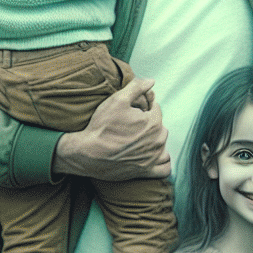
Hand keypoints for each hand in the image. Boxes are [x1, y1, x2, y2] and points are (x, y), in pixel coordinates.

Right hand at [53, 78, 169, 180]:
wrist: (87, 154)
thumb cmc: (102, 127)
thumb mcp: (117, 100)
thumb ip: (136, 87)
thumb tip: (151, 81)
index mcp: (154, 122)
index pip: (156, 109)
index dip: (144, 108)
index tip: (131, 111)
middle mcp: (157, 140)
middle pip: (160, 127)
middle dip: (149, 124)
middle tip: (132, 125)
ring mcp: (153, 158)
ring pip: (163, 146)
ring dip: (155, 142)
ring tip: (139, 140)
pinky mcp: (146, 171)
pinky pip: (165, 169)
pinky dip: (162, 162)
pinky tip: (152, 157)